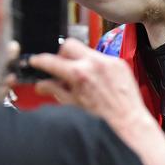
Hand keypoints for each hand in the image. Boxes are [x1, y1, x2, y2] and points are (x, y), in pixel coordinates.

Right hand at [31, 39, 150, 132]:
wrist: (127, 120)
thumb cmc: (101, 117)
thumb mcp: (72, 104)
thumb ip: (54, 90)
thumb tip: (41, 84)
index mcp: (78, 74)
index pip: (51, 60)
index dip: (39, 60)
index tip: (36, 61)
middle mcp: (93, 63)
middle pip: (69, 45)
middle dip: (61, 54)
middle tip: (62, 66)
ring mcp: (108, 61)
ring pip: (87, 50)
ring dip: (80, 60)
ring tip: (82, 77)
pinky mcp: (119, 62)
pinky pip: (102, 58)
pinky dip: (96, 66)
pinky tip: (97, 79)